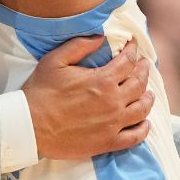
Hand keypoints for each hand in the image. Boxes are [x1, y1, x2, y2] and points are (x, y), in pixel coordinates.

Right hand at [23, 37, 154, 158]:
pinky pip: (136, 136)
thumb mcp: (54, 61)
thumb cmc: (40, 91)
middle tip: (144, 65)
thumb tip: (100, 37)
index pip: (128, 62)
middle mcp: (113, 101)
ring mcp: (113, 124)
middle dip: (143, 71)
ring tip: (149, 93)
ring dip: (148, 98)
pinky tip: (145, 122)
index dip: (133, 51)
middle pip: (139, 84)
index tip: (134, 45)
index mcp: (102, 80)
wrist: (30, 125)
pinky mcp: (109, 142)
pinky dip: (144, 128)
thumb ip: (79, 46)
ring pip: (142, 109)